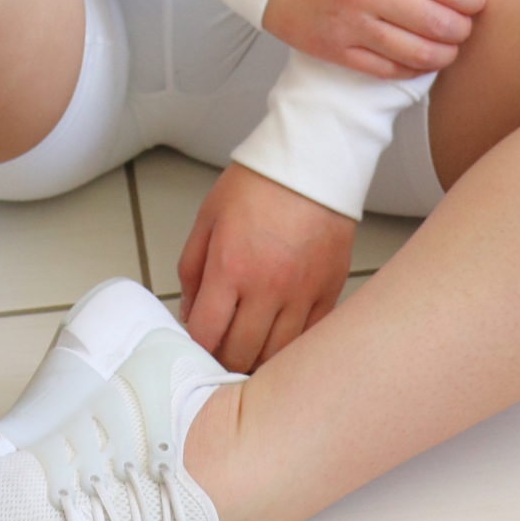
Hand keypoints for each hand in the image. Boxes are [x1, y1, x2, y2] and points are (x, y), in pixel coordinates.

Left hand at [177, 160, 354, 372]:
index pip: (206, 335)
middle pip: (241, 354)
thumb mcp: (208, 218)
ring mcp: (302, 294)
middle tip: (220, 351)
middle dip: (224, 360)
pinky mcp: (329, 292)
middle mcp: (267, 288)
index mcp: (231, 267)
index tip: (195, 346)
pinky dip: (291, 347)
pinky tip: (279, 338)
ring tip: (248, 349)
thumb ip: (192, 270)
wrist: (313, 161)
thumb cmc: (258, 184)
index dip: (196, 349)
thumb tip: (190, 314)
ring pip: (277, 355)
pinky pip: (309, 338)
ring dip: (258, 358)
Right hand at [262, 0, 484, 79]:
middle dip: (461, 28)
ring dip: (442, 54)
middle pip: (437, 23)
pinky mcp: (331, 48)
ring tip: (449, 49)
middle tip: (465, 27)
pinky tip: (418, 62)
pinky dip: (409, 70)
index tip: (476, 3)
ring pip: (415, 53)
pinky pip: (383, 69)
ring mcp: (349, 23)